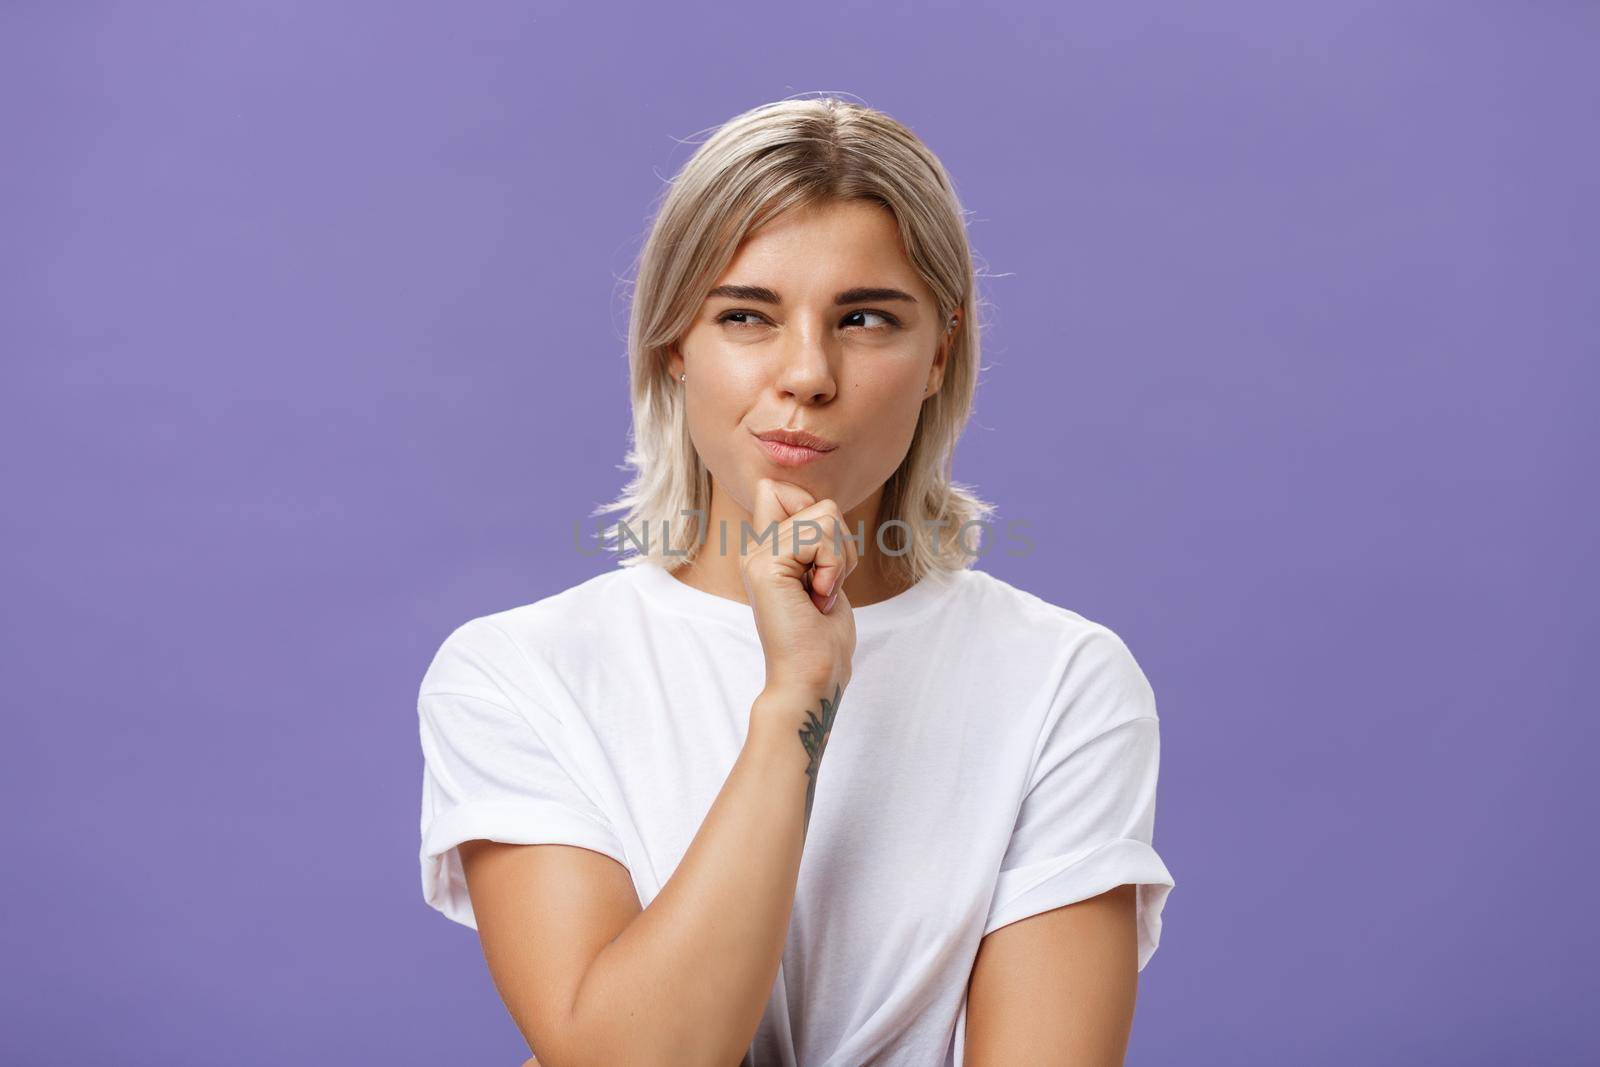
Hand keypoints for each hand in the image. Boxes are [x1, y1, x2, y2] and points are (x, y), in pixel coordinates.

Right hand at [741, 477, 858, 698]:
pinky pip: (818, 535)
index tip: (823, 566)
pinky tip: (818, 598)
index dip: (818, 515)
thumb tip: (826, 505)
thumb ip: (817, 541)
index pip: (783, 489)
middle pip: (815, 500)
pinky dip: (833, 567)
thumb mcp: (826, 577)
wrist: (810, 680)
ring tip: (821, 595)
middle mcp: (757, 549)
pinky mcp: (765, 566)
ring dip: (839, 558)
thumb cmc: (823, 640)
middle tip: (825, 585)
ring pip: (824, 514)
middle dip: (839, 542)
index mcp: (768, 551)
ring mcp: (757, 556)